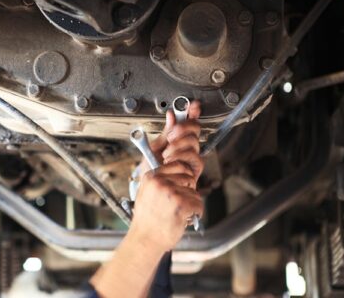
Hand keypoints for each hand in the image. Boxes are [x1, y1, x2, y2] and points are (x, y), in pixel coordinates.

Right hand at [130, 166, 203, 249]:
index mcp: (151, 177)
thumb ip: (158, 181)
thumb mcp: (145, 193)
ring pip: (195, 192)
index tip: (182, 186)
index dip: (183, 176)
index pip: (178, 165)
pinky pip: (198, 204)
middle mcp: (160, 182)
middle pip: (189, 178)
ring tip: (180, 213)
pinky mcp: (181, 204)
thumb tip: (176, 173)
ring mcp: (171, 193)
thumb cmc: (146, 220)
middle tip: (181, 203)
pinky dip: (196, 213)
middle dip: (189, 190)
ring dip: (192, 204)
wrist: (145, 240)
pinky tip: (185, 218)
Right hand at [131, 100, 203, 248]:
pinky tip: (180, 213)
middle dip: (188, 174)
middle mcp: (157, 177)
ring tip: (174, 204)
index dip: (186, 124)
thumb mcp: (151, 180)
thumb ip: (163, 153)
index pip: (173, 144)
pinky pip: (197, 198)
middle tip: (178, 187)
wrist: (146, 236)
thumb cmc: (150, 209)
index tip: (194, 107)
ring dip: (189, 194)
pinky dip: (194, 209)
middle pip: (188, 161)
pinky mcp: (179, 202)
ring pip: (193, 181)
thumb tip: (171, 124)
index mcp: (150, 170)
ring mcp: (167, 189)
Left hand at [137, 100, 203, 181]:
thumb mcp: (154, 148)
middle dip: (182, 128)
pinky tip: (172, 160)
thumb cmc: (152, 170)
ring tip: (166, 154)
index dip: (193, 113)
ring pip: (193, 142)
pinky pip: (195, 157)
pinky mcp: (194, 169)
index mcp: (177, 139)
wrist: (150, 187)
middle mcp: (186, 147)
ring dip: (177, 146)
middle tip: (170, 136)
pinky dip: (181, 157)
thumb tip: (171, 116)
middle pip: (195, 129)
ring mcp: (191, 157)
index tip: (193, 105)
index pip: (189, 122)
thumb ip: (164, 132)